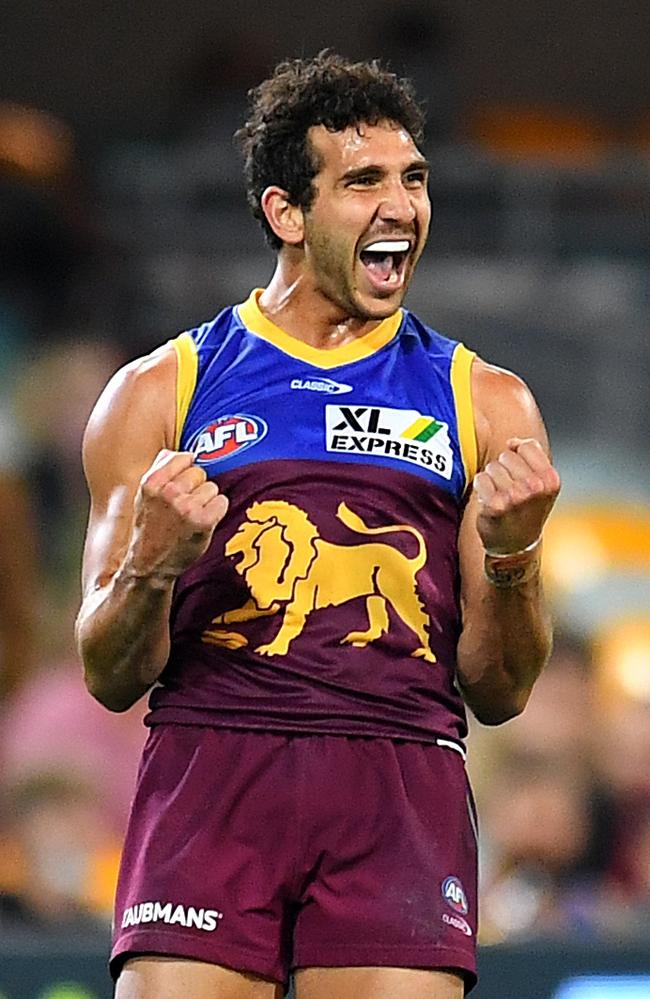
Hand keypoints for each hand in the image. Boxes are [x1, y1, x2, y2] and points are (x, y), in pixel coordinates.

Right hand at [127, 449, 228, 578]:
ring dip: (206, 501)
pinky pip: (222, 501)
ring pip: (212, 488)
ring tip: (191, 517)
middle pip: (200, 472)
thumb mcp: (144, 495)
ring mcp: (186, 507)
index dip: (185, 472)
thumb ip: (159, 469)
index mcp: (151, 482)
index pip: (184, 457)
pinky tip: (203, 522)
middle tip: (184, 507)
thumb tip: (180, 451)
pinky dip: (217, 511)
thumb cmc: (150, 527)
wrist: (149, 564)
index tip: (179, 486)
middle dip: (196, 487)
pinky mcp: (203, 521)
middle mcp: (168, 492)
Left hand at [473, 437, 560, 554]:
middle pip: (506, 456)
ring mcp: (515, 496)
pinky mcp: (496, 505)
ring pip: (492, 467)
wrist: (517, 545)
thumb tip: (513, 442)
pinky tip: (489, 501)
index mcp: (550, 480)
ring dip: (492, 480)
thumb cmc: (527, 510)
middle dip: (504, 470)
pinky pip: (480, 479)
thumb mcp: (542, 483)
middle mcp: (535, 487)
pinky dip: (481, 489)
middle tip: (510, 491)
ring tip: (501, 497)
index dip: (518, 456)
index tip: (520, 474)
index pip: (526, 447)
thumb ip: (532, 456)